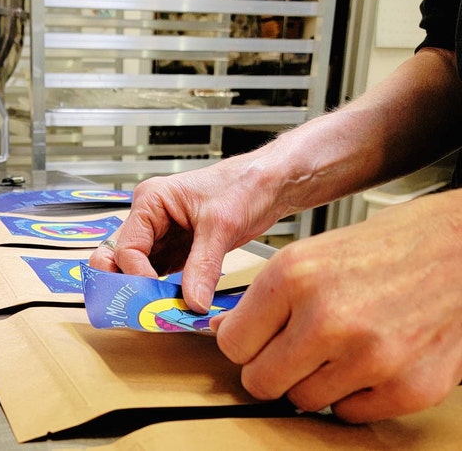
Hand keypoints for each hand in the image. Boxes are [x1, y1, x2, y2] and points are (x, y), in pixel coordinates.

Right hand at [88, 151, 291, 311]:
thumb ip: (204, 265)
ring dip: (143, 291)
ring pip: (136, 270)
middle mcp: (150, 218)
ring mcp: (161, 236)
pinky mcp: (176, 251)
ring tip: (154, 310)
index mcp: (151, 201)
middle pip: (118, 257)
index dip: (136, 275)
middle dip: (123, 283)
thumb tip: (192, 301)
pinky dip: (161, 292)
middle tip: (135, 307)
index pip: (126, 247)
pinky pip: (159, 275)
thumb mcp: (222, 225)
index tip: (152, 297)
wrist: (269, 183)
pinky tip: (170, 305)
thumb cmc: (244, 185)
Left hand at [210, 189, 461, 421]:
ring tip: (338, 346)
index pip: (233, 344)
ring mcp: (370, 357)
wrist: (457, 250)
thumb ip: (262, 298)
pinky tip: (366, 360)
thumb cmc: (382, 247)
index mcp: (294, 276)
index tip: (252, 342)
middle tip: (290, 351)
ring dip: (313, 380)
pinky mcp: (409, 387)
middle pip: (261, 381)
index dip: (241, 344)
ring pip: (303, 401)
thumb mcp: (307, 255)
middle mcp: (328, 318)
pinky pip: (348, 414)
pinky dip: (352, 394)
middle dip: (270, 368)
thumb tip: (223, 332)